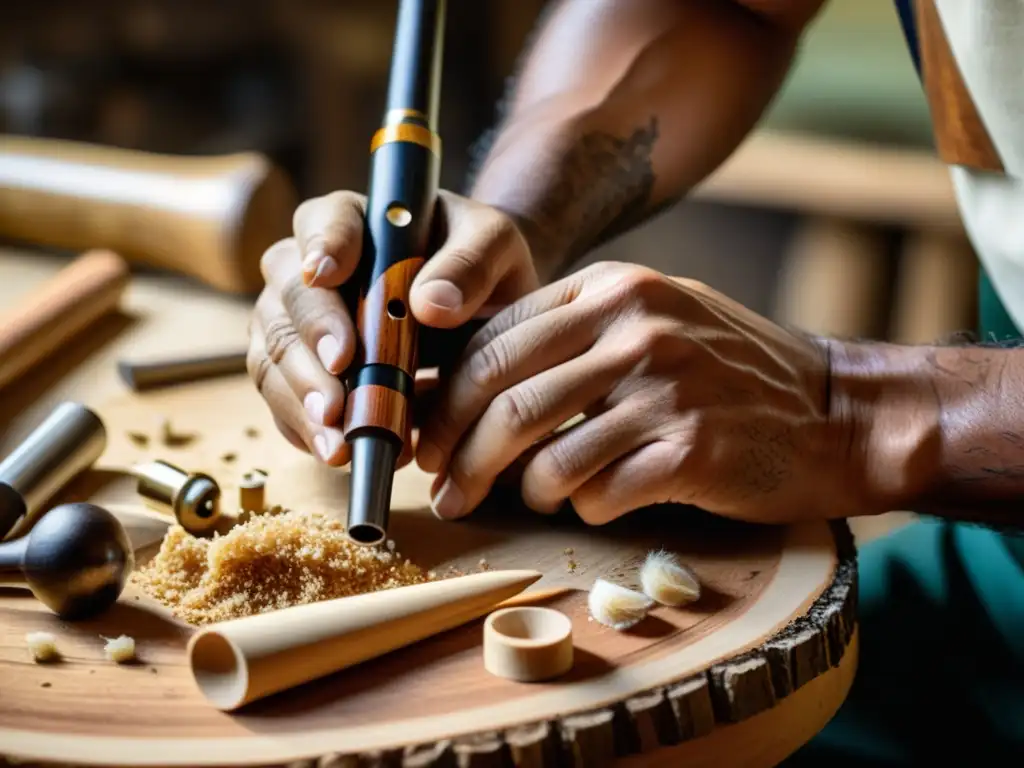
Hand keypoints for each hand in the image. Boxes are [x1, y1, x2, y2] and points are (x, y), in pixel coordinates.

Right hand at [247, 190, 539, 463]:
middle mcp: (312, 268)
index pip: (323, 221)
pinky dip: (307, 428)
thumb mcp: (497, 248)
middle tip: (337, 391)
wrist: (484, 315)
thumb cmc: (482, 269)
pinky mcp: (302, 371)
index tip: (328, 276)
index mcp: (355, 221)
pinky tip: (337, 451)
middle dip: (309, 348)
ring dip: (302, 401)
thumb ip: (471, 262)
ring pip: (276, 355)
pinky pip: (285, 398)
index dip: (321, 248)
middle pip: (287, 298)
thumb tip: (431, 302)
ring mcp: (299, 322)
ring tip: (337, 441)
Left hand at [418, 261, 859, 525]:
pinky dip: (583, 509)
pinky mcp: (691, 450)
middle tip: (445, 491)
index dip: (446, 398)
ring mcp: (666, 387)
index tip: (428, 438)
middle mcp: (635, 328)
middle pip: (505, 399)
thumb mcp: (651, 321)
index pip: (494, 341)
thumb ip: (571, 337)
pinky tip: (596, 505)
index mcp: (611, 289)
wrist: (834, 412)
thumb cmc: (727, 372)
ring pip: (545, 456)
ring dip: (521, 491)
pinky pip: (598, 494)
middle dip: (459, 455)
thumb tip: (470, 383)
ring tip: (524, 500)